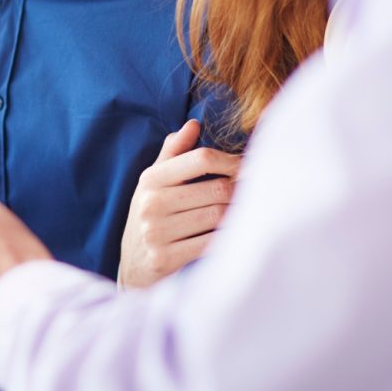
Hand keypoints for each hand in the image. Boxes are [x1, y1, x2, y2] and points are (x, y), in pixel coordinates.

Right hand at [118, 120, 239, 288]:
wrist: (133, 266)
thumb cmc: (152, 216)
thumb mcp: (154, 183)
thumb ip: (173, 153)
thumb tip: (194, 124)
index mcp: (151, 179)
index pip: (201, 158)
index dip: (231, 161)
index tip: (248, 168)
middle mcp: (151, 204)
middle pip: (216, 188)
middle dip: (242, 190)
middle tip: (258, 192)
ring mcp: (156, 233)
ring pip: (218, 216)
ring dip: (239, 214)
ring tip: (250, 212)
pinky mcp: (165, 259)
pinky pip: (211, 243)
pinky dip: (229, 238)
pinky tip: (236, 235)